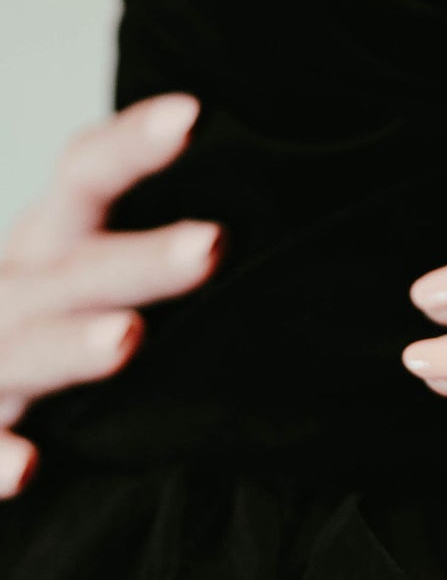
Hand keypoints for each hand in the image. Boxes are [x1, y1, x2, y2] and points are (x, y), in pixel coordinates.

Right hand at [0, 95, 221, 496]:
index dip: (130, 145)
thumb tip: (286, 218)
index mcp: (49, 244)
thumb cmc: (52, 323)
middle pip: (71, 270)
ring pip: (23, 349)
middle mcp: (11, 292)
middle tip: (214, 243)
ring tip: (126, 338)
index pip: (85, 177)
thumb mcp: (87, 271)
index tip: (195, 113)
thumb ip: (158, 249)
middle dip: (136, 259)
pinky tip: (28, 466)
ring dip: (69, 346)